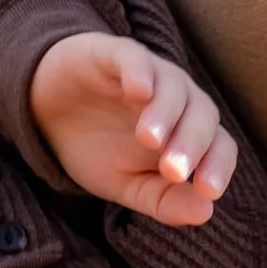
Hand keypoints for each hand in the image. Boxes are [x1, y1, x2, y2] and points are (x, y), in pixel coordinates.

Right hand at [27, 30, 237, 226]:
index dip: (218, 166)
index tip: (207, 192)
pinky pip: (135, 58)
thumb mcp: (126, 184)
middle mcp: (178, 100)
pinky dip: (140, 72)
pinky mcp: (114, 54)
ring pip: (173, 86)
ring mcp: (150, 74)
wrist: (46, 113)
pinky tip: (137, 91)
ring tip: (149, 139)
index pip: (219, 145)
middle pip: (202, 114)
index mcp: (188, 133)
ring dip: (166, 112)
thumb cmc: (97, 149)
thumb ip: (164, 200)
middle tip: (173, 171)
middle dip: (191, 144)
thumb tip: (205, 213)